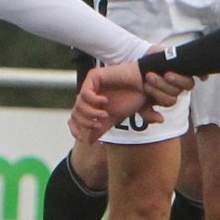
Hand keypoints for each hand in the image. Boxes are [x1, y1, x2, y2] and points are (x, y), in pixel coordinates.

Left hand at [70, 61, 189, 142]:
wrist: (144, 85)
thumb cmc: (133, 99)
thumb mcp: (114, 118)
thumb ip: (102, 129)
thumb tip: (88, 142)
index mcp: (93, 106)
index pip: (75, 119)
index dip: (75, 130)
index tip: (84, 139)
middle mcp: (89, 96)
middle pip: (75, 113)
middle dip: (85, 123)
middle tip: (99, 124)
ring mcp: (90, 86)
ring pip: (78, 104)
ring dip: (91, 113)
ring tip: (105, 115)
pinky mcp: (93, 77)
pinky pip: (85, 93)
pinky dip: (94, 100)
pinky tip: (106, 101)